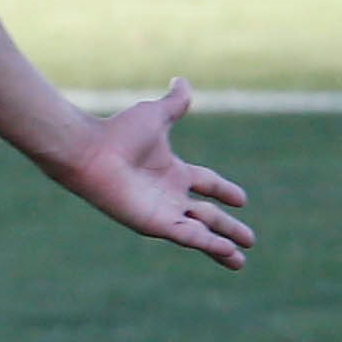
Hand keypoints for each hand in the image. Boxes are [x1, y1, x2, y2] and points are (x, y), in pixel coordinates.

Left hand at [55, 78, 254, 269]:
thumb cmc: (117, 133)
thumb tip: (181, 80)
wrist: (91, 152)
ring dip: (221, 246)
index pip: (206, 183)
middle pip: (206, 214)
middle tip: (250, 239)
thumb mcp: (155, 115)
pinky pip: (188, 237)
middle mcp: (169, 194)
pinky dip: (208, 245)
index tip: (242, 199)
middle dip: (228, 227)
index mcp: (172, 170)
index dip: (223, 190)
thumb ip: (174, 103)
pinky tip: (228, 253)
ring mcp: (163, 211)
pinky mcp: (155, 224)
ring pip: (200, 232)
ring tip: (240, 261)